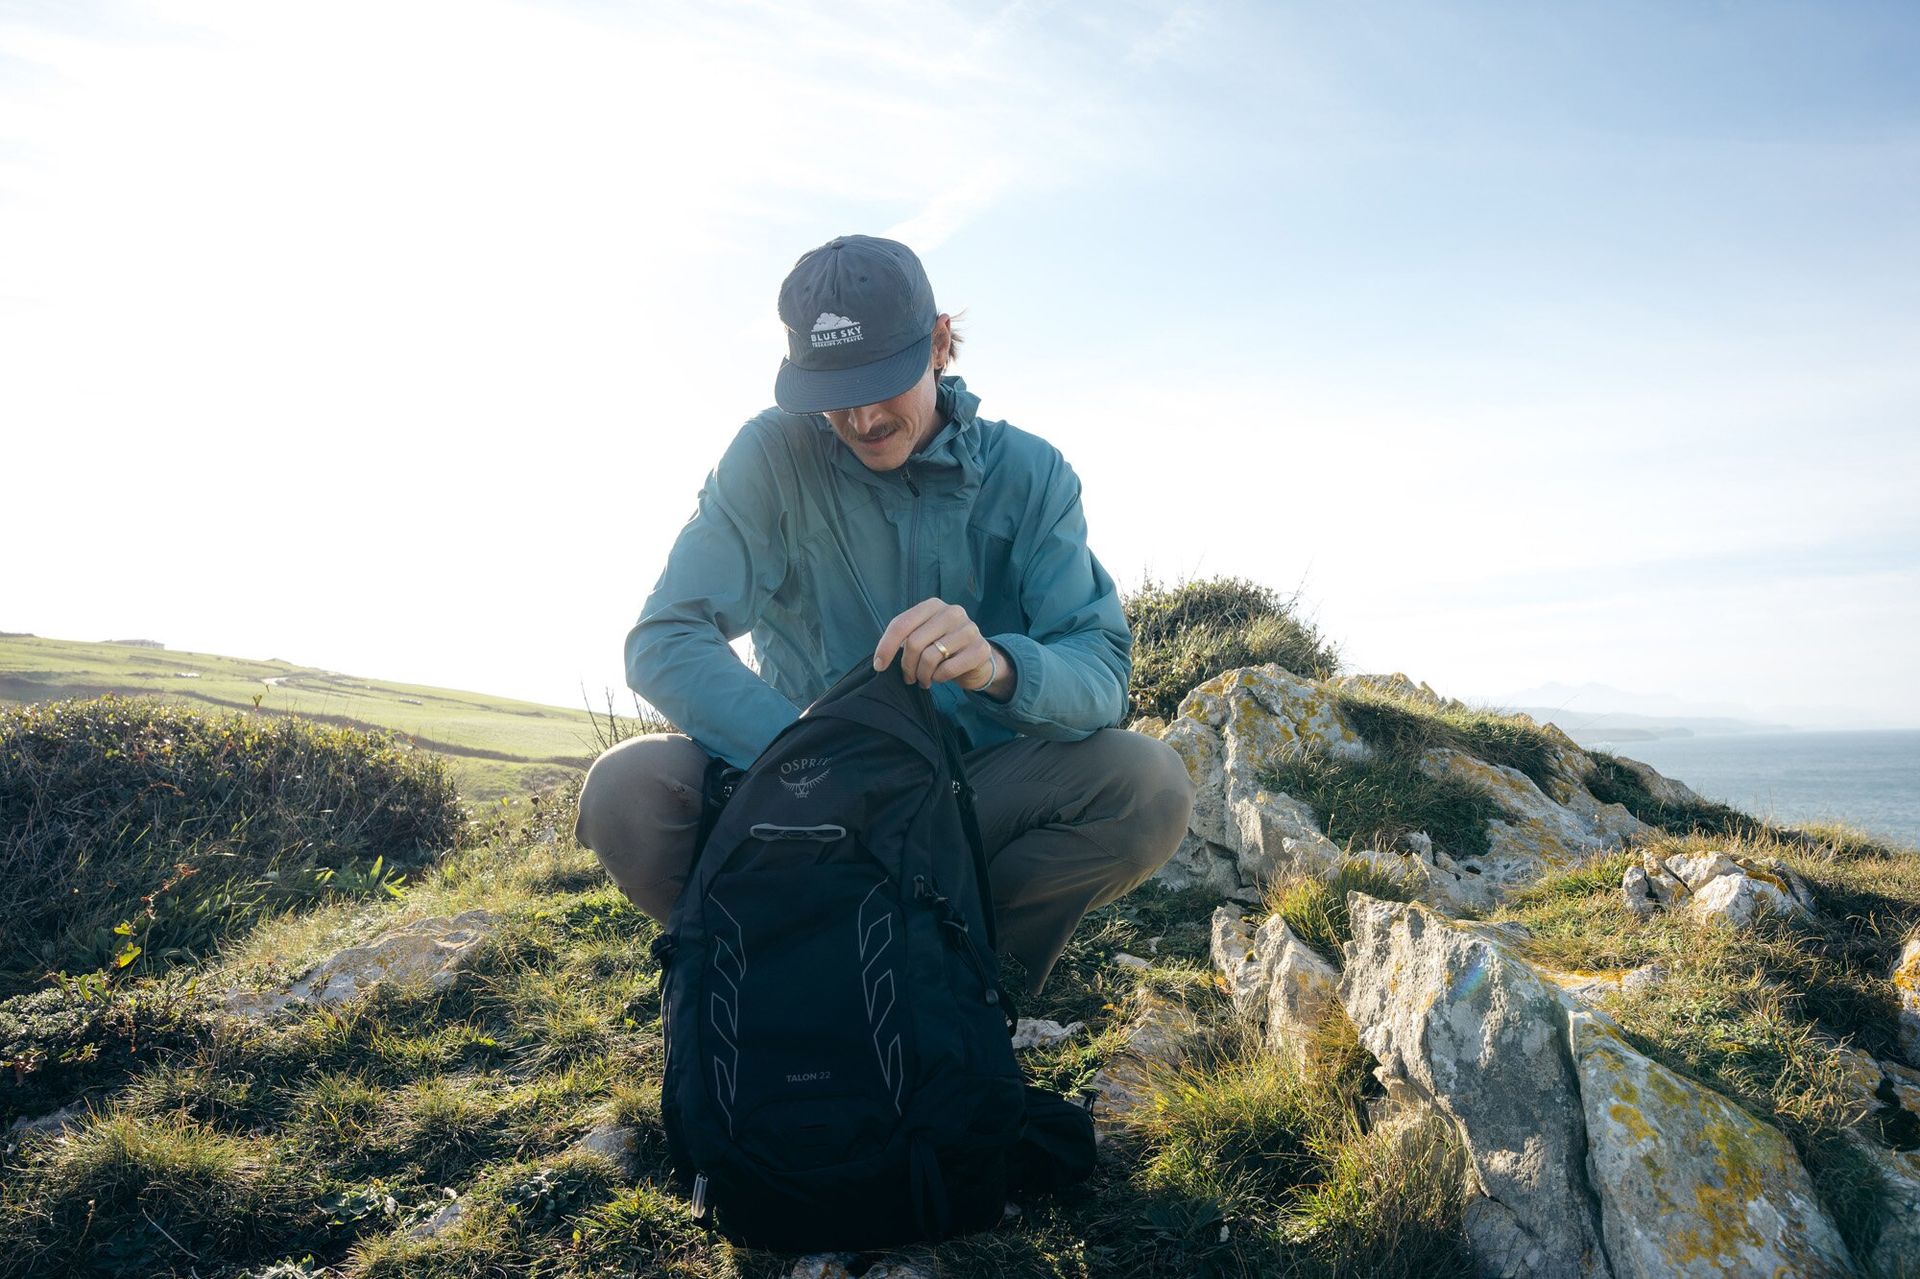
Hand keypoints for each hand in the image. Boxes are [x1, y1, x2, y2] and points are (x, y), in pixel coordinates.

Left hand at [874, 597, 998, 692]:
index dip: (886, 647)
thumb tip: (880, 659)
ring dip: (922, 675)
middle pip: (914, 643)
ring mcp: (969, 629)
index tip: (879, 666)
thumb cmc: (942, 648)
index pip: (901, 624)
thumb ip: (904, 639)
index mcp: (933, 605)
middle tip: (909, 677)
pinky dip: (939, 678)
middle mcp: (952, 612)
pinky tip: (940, 678)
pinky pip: (948, 669)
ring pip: (930, 657)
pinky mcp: (980, 649)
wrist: (977, 660)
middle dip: (906, 666)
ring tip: (924, 680)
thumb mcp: (923, 636)